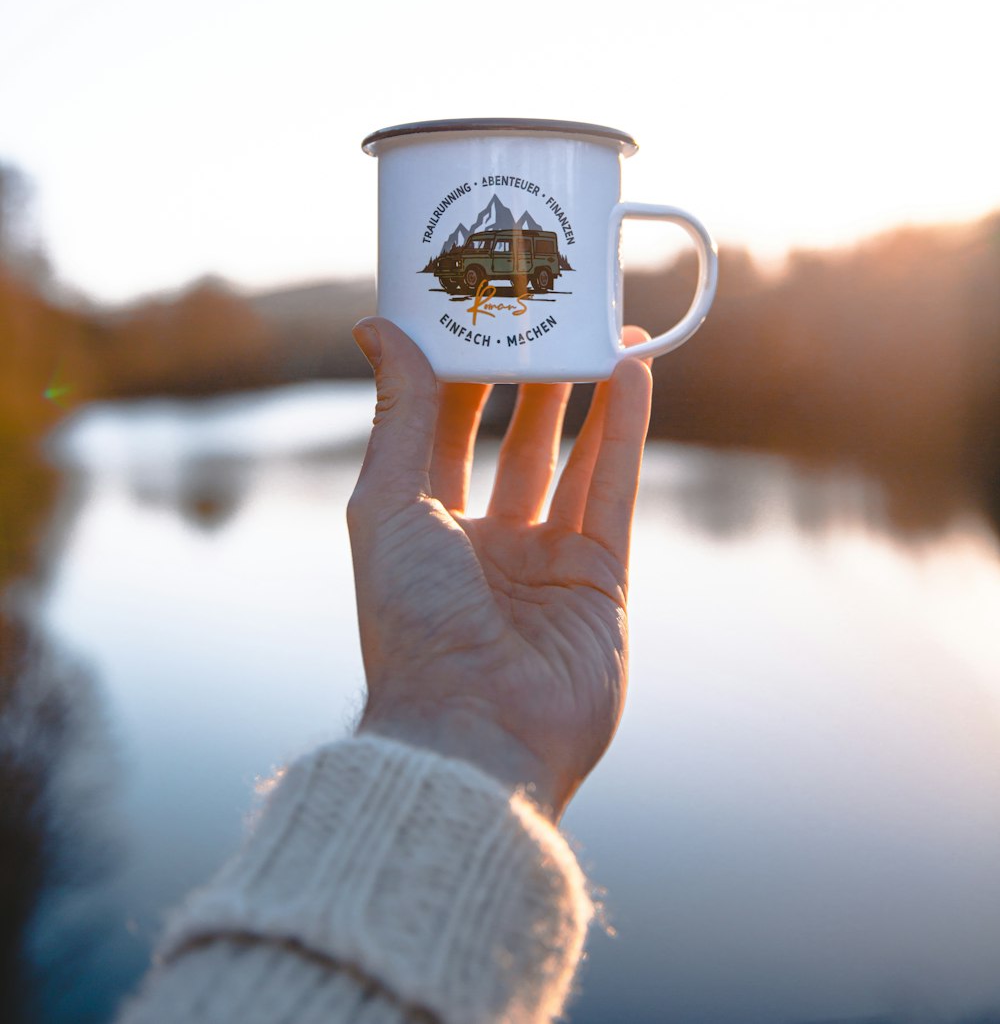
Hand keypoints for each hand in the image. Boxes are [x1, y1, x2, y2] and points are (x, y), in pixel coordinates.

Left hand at [347, 319, 652, 821]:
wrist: (473, 730)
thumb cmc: (411, 621)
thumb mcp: (390, 501)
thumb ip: (397, 413)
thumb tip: (376, 326)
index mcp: (421, 528)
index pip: (443, 430)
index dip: (460, 370)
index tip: (477, 310)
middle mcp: (484, 543)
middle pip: (514, 441)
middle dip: (531, 378)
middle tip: (549, 316)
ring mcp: (546, 563)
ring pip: (572, 459)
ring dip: (589, 395)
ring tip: (606, 329)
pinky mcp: (601, 580)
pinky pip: (614, 487)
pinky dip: (625, 428)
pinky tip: (633, 371)